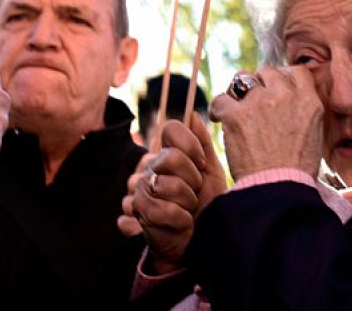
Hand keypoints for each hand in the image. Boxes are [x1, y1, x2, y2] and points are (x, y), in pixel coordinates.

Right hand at [119, 114, 226, 272]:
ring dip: (187, 202)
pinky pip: (161, 209)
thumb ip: (203, 143)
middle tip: (195, 192)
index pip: (171, 129)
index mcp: (168, 152)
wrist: (203, 239)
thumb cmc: (208, 204)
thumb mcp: (212, 171)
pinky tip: (182, 223)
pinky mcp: (139, 211)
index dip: (191, 146)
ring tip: (189, 210)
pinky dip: (179, 219)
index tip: (202, 164)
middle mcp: (151, 166)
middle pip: (170, 157)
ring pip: (167, 184)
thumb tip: (192, 114)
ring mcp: (142, 187)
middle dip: (192, 179)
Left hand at [207, 66, 322, 179]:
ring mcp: (260, 102)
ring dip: (238, 92)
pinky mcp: (237, 115)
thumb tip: (293, 101)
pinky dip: (218, 110)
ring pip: (242, 80)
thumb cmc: (297, 170)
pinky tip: (220, 120)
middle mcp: (285, 95)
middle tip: (254, 103)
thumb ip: (305, 111)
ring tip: (236, 109)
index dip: (283, 78)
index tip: (275, 89)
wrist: (279, 190)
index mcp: (308, 100)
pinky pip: (220, 100)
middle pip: (267, 72)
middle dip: (260, 84)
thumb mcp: (315, 135)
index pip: (296, 72)